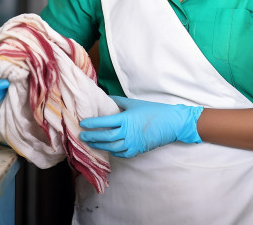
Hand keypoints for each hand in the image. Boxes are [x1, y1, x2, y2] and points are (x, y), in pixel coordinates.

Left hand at [79, 96, 202, 157]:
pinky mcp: (137, 151)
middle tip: (81, 136)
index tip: (83, 123)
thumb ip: (120, 102)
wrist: (171, 123)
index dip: (92, 123)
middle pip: (105, 137)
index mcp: (127, 119)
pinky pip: (121, 154)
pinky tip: (107, 148)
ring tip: (90, 143)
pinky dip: (112, 152)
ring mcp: (133, 143)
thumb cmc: (154, 111)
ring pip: (111, 148)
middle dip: (92, 137)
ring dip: (99, 146)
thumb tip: (108, 98)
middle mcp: (128, 132)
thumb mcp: (135, 103)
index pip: (105, 122)